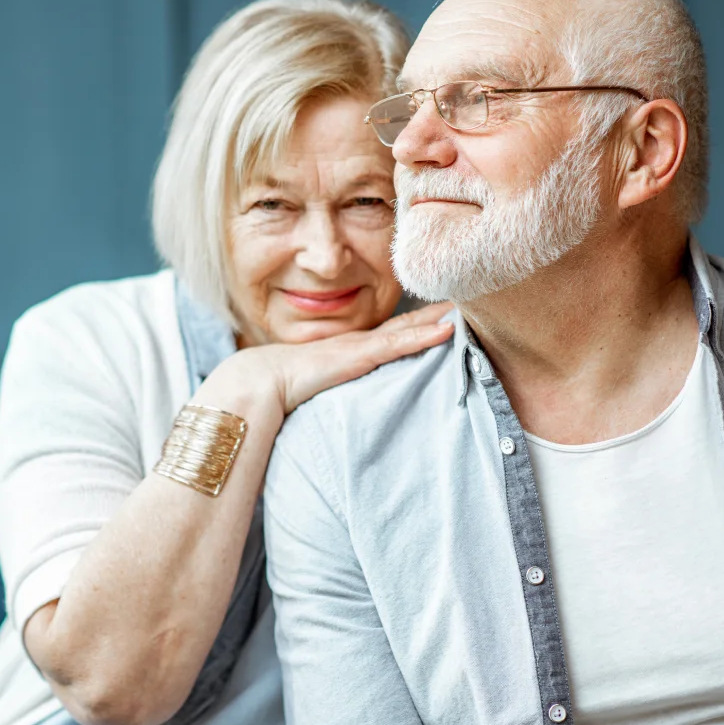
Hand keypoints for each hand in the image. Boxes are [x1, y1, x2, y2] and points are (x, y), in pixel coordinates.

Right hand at [197, 302, 454, 418]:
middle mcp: (355, 343)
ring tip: (465, 309)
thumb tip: (332, 420)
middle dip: (431, 314)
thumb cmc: (276, 390)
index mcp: (346, 351)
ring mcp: (359, 347)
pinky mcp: (359, 355)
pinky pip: (399, 342)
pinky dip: (424, 334)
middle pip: (402, 325)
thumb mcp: (309, 390)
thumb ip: (325, 395)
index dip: (414, 325)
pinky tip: (448, 328)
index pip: (387, 335)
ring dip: (436, 319)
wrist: (258, 383)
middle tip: (462, 303)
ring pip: (407, 329)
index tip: (440, 317)